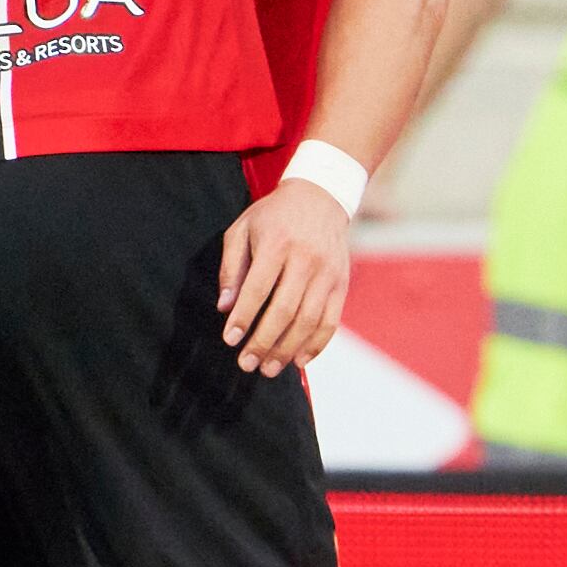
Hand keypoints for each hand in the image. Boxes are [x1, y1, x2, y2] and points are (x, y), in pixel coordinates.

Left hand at [217, 175, 353, 377]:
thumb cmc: (273, 217)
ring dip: (287, 350)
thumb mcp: (242, 229)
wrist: (321, 197)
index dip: (243, 317)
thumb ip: (231, 267)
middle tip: (247, 364)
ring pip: (308, 320)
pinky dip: (315, 345)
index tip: (230, 340)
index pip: (258, 288)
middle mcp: (306, 259)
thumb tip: (224, 307)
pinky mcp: (341, 284)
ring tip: (268, 369)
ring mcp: (327, 273)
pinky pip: (330, 321)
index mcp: (277, 243)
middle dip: (264, 342)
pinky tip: (298, 360)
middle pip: (285, 310)